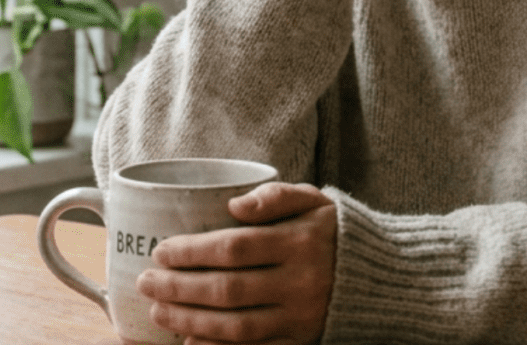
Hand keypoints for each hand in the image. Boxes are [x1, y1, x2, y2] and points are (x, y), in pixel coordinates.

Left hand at [137, 181, 335, 344]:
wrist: (379, 275)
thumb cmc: (333, 229)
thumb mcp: (312, 199)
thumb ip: (274, 196)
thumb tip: (232, 204)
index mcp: (299, 241)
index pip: (234, 248)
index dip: (193, 251)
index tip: (161, 250)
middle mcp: (298, 282)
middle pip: (228, 289)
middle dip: (180, 287)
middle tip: (147, 281)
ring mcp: (298, 317)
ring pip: (235, 326)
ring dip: (189, 319)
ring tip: (158, 309)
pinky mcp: (299, 342)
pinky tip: (189, 340)